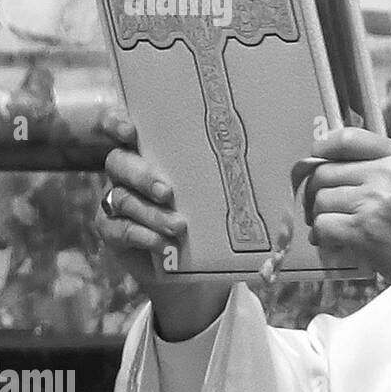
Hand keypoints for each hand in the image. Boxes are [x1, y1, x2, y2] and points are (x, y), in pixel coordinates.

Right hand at [95, 109, 229, 339]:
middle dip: (142, 175)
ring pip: (122, 199)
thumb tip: (278, 157)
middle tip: (167, 191)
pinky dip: (141, 236)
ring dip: (150, 213)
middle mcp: (128, 173)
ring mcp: (117, 201)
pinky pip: (117, 229)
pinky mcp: (112, 230)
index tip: (130, 131)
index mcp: (151, 152)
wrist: (196, 266)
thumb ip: (230, 171)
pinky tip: (161, 243)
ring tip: (178, 226)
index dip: (117, 124)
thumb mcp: (222, 192)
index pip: (121, 128)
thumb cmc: (212, 216)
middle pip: (119, 162)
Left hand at [306, 128, 390, 306]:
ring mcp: (375, 201)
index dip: (324, 147)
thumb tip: (327, 163)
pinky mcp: (362, 230)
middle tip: (324, 206)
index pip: (349, 138)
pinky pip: (322, 224)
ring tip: (336, 227)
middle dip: (317, 191)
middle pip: (325, 171)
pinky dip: (322, 236)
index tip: (317, 157)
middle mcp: (388, 174)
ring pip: (320, 199)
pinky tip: (335, 241)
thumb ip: (379, 167)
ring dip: (321, 216)